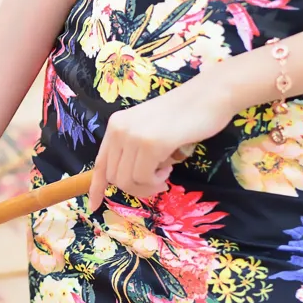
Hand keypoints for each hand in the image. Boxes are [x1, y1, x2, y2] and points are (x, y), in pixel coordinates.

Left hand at [87, 70, 235, 213]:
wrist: (208, 96)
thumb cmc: (184, 115)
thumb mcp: (148, 129)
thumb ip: (133, 148)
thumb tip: (124, 180)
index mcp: (116, 124)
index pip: (100, 162)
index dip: (96, 187)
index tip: (94, 206)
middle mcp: (119, 129)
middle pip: (115, 177)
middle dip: (136, 188)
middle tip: (158, 180)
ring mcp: (133, 136)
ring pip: (128, 182)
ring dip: (148, 185)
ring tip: (165, 171)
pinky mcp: (151, 144)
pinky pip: (144, 178)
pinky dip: (157, 181)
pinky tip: (170, 167)